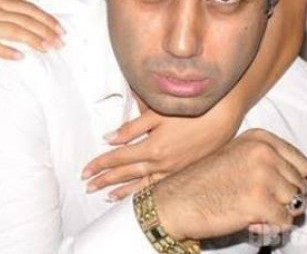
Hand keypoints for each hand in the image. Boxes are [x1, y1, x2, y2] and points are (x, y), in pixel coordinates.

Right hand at [0, 0, 63, 75]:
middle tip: (59, 44)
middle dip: (44, 31)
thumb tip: (28, 8)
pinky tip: (20, 58)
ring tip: (46, 49)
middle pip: (23, 19)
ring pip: (12, 30)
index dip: (46, 19)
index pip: (27, 9)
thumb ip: (7, 13)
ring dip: (32, 40)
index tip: (61, 31)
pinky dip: (7, 51)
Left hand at [82, 100, 242, 199]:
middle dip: (105, 180)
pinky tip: (137, 196)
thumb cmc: (189, 111)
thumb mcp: (157, 114)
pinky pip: (159, 187)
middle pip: (126, 174)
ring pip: (142, 185)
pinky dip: (144, 192)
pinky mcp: (184, 172)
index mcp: (152, 147)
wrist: (222, 118)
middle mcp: (161, 163)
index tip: (85, 171)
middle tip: (87, 186)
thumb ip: (131, 128)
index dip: (100, 164)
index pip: (118, 158)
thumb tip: (109, 138)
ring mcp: (173, 170)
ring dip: (122, 191)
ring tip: (106, 196)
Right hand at [151, 128, 306, 241]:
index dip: (292, 182)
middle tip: (262, 205)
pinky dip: (272, 227)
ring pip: (296, 203)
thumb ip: (265, 159)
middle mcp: (263, 153)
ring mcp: (262, 176)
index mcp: (258, 139)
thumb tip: (300, 180)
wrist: (176, 201)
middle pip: (301, 185)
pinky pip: (285, 222)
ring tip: (256, 213)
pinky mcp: (260, 201)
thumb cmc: (203, 182)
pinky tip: (252, 221)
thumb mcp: (235, 155)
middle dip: (285, 200)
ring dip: (279, 214)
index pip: (302, 163)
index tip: (275, 189)